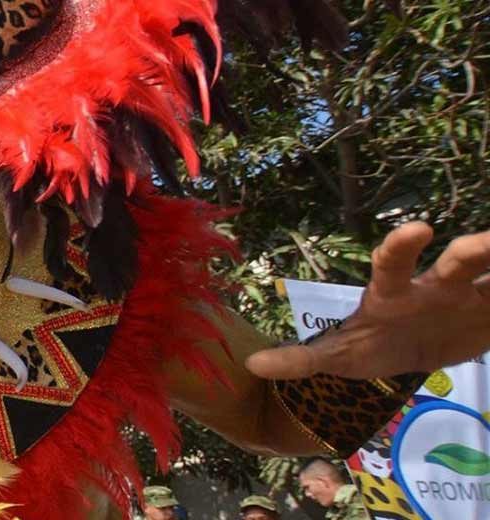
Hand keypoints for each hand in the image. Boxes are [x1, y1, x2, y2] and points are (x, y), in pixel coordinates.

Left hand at [247, 223, 489, 379]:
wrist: (414, 349)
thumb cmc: (373, 344)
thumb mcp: (339, 356)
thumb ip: (302, 361)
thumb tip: (254, 364)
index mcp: (395, 291)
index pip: (394, 261)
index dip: (402, 245)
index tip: (417, 229)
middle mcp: (438, 285)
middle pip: (461, 261)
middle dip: (477, 250)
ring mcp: (473, 296)